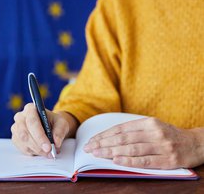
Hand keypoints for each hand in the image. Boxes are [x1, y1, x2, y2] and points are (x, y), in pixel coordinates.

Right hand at [11, 103, 71, 157]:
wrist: (50, 126)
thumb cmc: (54, 123)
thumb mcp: (62, 123)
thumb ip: (60, 132)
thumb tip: (56, 143)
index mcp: (30, 109)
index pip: (32, 122)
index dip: (40, 136)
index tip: (48, 147)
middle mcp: (20, 117)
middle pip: (24, 133)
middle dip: (37, 145)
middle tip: (49, 152)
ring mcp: (16, 128)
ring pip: (23, 143)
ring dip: (37, 150)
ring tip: (48, 152)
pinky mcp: (15, 138)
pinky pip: (22, 148)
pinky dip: (33, 152)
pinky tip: (41, 151)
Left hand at [84, 117, 201, 168]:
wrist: (196, 143)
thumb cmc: (168, 135)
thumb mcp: (153, 127)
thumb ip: (134, 130)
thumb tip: (109, 137)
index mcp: (148, 122)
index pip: (120, 129)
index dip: (104, 135)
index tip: (92, 140)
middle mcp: (154, 132)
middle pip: (123, 138)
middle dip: (103, 143)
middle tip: (89, 149)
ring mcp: (162, 146)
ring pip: (131, 148)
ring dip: (111, 151)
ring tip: (97, 154)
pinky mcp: (168, 160)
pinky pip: (145, 160)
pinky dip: (129, 161)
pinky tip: (116, 161)